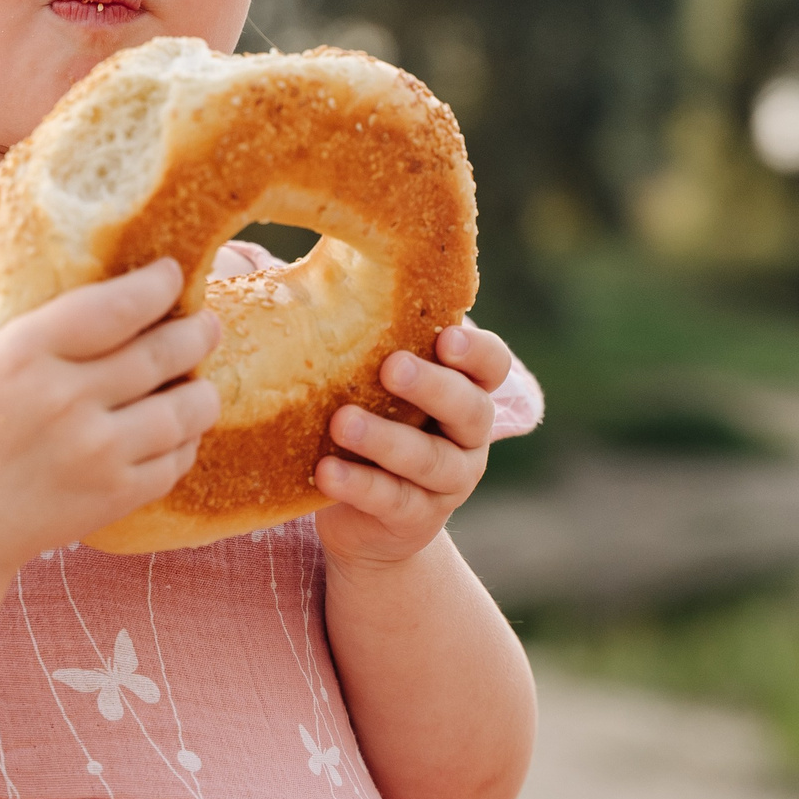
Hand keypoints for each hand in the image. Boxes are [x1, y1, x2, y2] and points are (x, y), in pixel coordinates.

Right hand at [0, 261, 220, 572]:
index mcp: (23, 354)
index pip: (115, 306)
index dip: (156, 285)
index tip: (170, 274)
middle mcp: (67, 401)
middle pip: (162, 352)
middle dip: (197, 331)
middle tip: (204, 321)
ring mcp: (96, 453)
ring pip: (184, 409)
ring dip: (202, 388)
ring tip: (199, 376)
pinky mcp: (113, 496)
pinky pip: (175, 459)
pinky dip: (186, 440)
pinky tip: (177, 429)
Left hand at [313, 323, 513, 571]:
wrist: (367, 524)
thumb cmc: (368, 429)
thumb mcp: (376, 390)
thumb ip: (368, 346)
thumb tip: (306, 274)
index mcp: (465, 392)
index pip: (491, 365)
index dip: (477, 352)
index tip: (445, 337)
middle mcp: (467, 438)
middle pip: (469, 410)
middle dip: (432, 387)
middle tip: (391, 367)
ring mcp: (448, 484)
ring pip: (430, 461)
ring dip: (387, 439)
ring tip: (343, 422)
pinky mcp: (416, 519)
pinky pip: (393, 500)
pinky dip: (360, 484)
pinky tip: (326, 470)